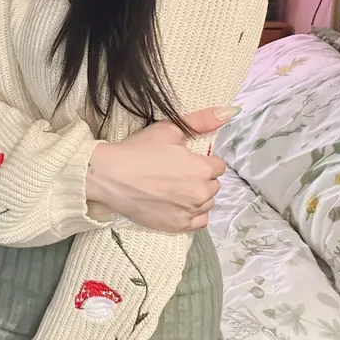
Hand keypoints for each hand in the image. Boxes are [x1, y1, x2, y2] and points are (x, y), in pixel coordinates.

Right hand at [86, 106, 235, 233]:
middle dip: (201, 178)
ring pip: (207, 203)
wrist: (110, 176)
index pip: (218, 166)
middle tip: (179, 173)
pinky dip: (194, 214)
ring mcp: (189, 212)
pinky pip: (199, 222)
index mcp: (202, 169)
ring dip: (198, 196)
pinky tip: (179, 205)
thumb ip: (202, 121)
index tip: (187, 160)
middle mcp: (201, 193)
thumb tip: (230, 112)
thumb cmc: (138, 150)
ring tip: (177, 188)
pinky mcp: (177, 226)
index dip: (204, 161)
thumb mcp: (169, 129)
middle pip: (214, 185)